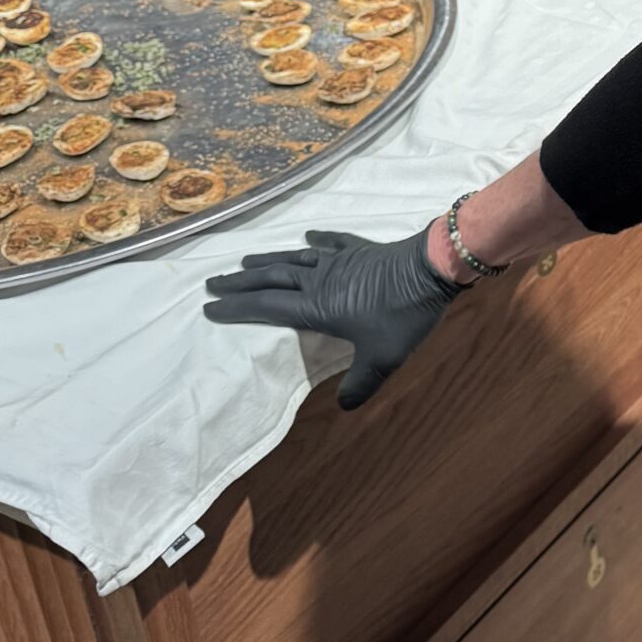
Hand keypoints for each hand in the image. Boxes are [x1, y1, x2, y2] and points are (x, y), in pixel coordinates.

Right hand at [204, 223, 463, 408]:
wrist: (433, 269)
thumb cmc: (404, 315)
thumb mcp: (383, 359)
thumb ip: (360, 384)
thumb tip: (343, 407)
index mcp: (318, 307)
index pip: (267, 308)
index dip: (237, 309)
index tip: (208, 307)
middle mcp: (320, 280)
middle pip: (271, 279)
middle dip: (240, 282)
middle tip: (212, 281)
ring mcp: (340, 261)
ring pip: (294, 258)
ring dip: (268, 260)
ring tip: (245, 260)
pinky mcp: (361, 250)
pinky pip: (332, 242)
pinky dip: (318, 238)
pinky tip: (308, 234)